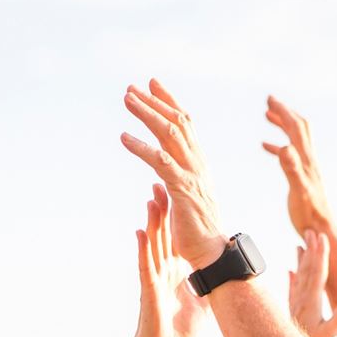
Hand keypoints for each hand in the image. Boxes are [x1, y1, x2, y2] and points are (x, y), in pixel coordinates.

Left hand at [121, 79, 227, 268]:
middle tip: (132, 88)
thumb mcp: (186, 195)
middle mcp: (198, 163)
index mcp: (199, 163)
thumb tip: (160, 170)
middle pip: (177, 122)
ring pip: (170, 135)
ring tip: (127, 100)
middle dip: (154, 102)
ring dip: (147, 115)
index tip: (152, 85)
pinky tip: (124, 138)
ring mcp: (192, 174)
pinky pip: (161, 162)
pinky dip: (141, 147)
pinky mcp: (183, 189)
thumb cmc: (197, 228)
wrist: (212, 251)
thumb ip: (175, 178)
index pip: (185, 124)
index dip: (168, 102)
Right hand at [130, 184, 207, 336]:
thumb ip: (209, 286)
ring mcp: (155, 279)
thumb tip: (226, 277)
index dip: (177, 217)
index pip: (176, 238)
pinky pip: (145, 266)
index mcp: (175, 272)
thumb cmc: (178, 331)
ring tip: (151, 198)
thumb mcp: (202, 304)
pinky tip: (139, 232)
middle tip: (161, 182)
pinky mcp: (149, 291)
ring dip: (152, 222)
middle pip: (162, 233)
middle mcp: (163, 270)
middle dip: (163, 209)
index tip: (180, 195)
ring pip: (152, 244)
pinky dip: (142, 249)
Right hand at [263, 96, 332, 235]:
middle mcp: (308, 160)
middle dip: (285, 112)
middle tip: (269, 101)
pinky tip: (267, 147)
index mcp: (306, 159)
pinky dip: (277, 146)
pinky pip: (289, 155)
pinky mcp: (301, 177)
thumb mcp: (298, 190)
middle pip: (298, 127)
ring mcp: (305, 168)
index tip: (269, 100)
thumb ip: (291, 168)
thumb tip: (284, 146)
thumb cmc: (308, 213)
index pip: (295, 128)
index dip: (283, 112)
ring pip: (294, 139)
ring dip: (282, 124)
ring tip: (268, 116)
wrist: (319, 229)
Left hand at [289, 229, 336, 336]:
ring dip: (300, 261)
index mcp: (311, 301)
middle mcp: (301, 299)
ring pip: (298, 278)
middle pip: (306, 269)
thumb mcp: (329, 334)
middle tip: (310, 231)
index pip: (317, 272)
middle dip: (310, 250)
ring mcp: (295, 305)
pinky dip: (292, 279)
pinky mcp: (292, 312)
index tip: (322, 237)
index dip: (321, 254)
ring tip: (299, 245)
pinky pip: (292, 291)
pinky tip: (289, 272)